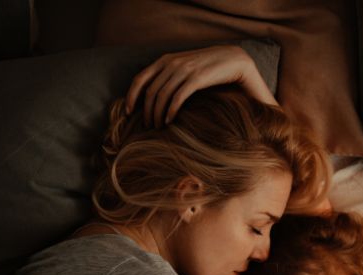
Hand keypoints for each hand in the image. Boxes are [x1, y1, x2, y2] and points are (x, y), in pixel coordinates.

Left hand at [126, 45, 276, 127]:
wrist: (233, 60)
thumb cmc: (207, 68)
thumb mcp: (184, 67)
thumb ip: (169, 75)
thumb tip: (152, 95)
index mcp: (165, 60)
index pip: (140, 79)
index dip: (131, 96)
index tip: (128, 112)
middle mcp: (172, 63)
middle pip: (150, 91)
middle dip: (146, 111)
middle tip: (147, 126)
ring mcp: (184, 70)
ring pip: (162, 96)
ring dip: (157, 114)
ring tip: (158, 127)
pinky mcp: (197, 78)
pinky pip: (177, 97)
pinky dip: (170, 111)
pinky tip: (169, 121)